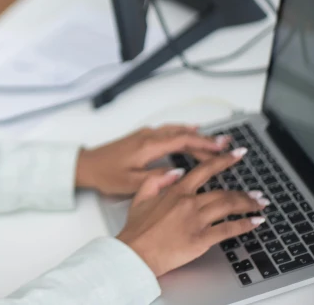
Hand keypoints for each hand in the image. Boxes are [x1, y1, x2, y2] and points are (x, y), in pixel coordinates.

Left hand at [75, 124, 229, 195]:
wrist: (86, 165)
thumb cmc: (105, 174)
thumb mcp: (132, 183)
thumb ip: (157, 178)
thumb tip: (179, 173)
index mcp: (148, 146)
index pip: (183, 141)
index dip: (205, 144)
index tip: (223, 148)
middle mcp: (148, 136)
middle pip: (183, 134)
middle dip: (206, 139)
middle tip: (228, 145)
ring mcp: (144, 135)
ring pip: (176, 131)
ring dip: (196, 135)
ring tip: (215, 140)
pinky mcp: (141, 137)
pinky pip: (168, 130)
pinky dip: (182, 131)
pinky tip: (188, 132)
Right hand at [117, 148, 269, 276]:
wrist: (136, 252)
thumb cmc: (137, 229)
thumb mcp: (140, 197)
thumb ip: (157, 180)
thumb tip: (175, 172)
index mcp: (176, 191)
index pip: (204, 170)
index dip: (223, 161)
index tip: (237, 155)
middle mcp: (189, 203)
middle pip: (223, 193)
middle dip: (244, 192)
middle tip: (258, 193)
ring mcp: (197, 221)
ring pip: (228, 207)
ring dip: (247, 205)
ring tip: (259, 205)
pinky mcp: (201, 239)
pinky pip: (228, 229)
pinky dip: (244, 225)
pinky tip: (255, 223)